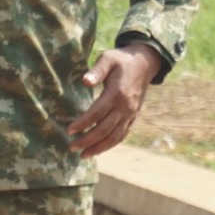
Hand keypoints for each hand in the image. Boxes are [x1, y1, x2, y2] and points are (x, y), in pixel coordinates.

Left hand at [69, 42, 163, 156]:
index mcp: (117, 93)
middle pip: (104, 129)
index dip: (83, 123)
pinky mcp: (133, 117)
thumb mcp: (108, 58)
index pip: (97, 113)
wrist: (144, 63)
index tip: (69, 131)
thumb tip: (85, 81)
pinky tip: (98, 150)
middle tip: (72, 147)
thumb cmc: (121, 60)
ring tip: (83, 155)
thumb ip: (97, 70)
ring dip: (98, 147)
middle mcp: (125, 107)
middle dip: (87, 140)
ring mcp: (130, 114)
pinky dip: (110, 145)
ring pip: (114, 136)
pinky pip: (122, 135)